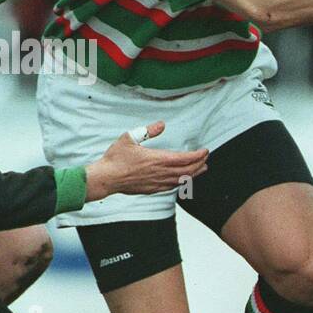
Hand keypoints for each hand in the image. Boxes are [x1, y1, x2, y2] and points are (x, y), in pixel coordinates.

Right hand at [84, 122, 208, 200]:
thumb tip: (162, 124)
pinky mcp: (152, 189)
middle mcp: (160, 172)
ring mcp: (157, 183)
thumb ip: (147, 131)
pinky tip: (184, 180)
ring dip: (194, 174)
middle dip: (199, 164)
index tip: (205, 151)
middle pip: (187, 170)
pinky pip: (172, 187)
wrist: (106, 178)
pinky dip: (182, 182)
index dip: (197, 155)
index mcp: (157, 159)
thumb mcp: (130, 138)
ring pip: (181, 180)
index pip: (184, 158)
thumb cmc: (115, 158)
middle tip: (206, 158)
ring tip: (202, 169)